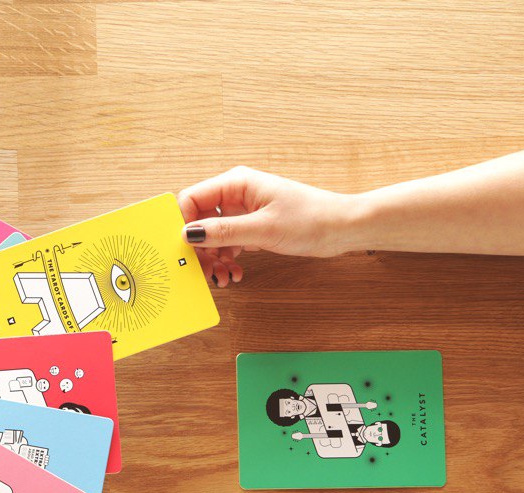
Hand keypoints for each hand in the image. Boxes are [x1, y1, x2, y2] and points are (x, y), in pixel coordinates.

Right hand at [178, 167, 361, 285]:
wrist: (341, 228)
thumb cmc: (310, 219)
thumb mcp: (263, 228)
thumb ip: (223, 231)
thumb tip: (189, 234)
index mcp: (236, 183)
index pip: (191, 199)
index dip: (182, 224)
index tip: (183, 250)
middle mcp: (236, 195)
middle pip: (198, 221)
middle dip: (198, 249)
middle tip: (204, 272)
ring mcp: (243, 212)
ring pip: (212, 236)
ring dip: (213, 259)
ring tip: (223, 278)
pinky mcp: (251, 227)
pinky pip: (227, 244)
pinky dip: (226, 260)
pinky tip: (234, 273)